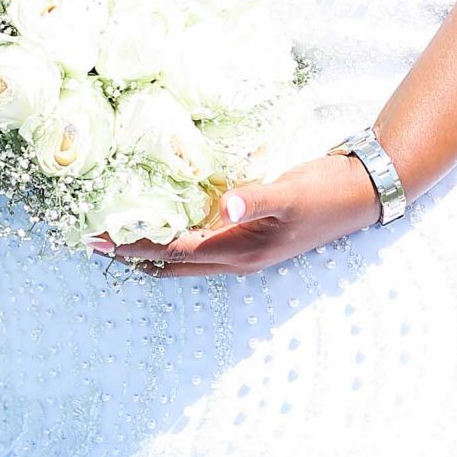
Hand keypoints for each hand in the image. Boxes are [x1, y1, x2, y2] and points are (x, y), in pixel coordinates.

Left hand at [88, 153, 382, 274]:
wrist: (363, 191)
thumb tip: (224, 206)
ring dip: (151, 250)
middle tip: (93, 242)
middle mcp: (238, 257)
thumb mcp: (291, 193)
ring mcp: (245, 248)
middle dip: (132, 255)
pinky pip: (203, 242)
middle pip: (171, 264)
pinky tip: (168, 219)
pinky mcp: (252, 233)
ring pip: (186, 258)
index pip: (173, 252)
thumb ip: (257, 197)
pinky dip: (176, 237)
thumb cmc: (326, 193)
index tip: (96, 238)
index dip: (134, 246)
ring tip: (118, 237)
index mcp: (241, 252)